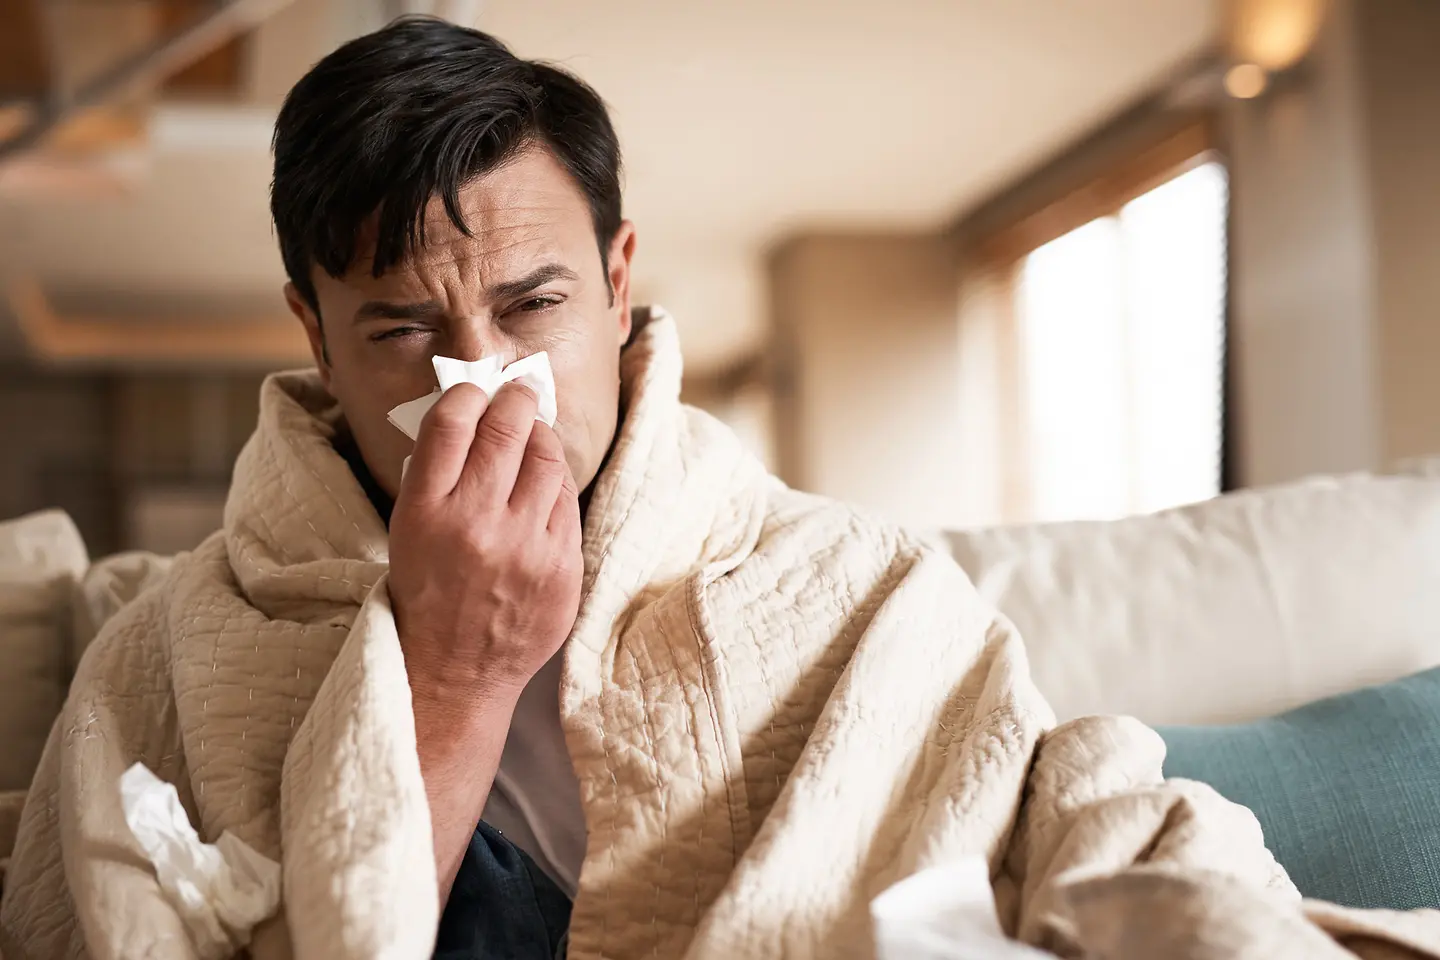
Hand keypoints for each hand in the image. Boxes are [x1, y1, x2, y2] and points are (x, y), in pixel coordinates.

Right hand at [387, 380, 582, 708]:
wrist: (454, 673)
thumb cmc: (428, 593)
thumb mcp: (408, 531)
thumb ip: (436, 475)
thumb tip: (472, 411)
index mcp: (426, 511)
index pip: (452, 421)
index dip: (469, 393)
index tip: (477, 390)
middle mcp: (476, 523)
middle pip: (507, 429)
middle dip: (517, 400)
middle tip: (519, 393)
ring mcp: (525, 546)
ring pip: (548, 459)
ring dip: (542, 437)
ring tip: (534, 435)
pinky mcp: (562, 567)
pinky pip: (568, 501)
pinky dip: (556, 485)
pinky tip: (544, 485)